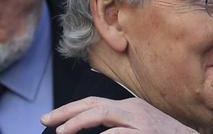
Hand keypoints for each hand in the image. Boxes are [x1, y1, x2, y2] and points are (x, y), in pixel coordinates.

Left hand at [40, 97, 197, 133]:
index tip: (51, 117)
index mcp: (129, 107)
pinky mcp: (146, 132)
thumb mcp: (138, 126)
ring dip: (78, 122)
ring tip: (61, 132)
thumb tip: (93, 131)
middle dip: (66, 112)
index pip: (94, 102)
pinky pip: (119, 133)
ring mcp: (140, 120)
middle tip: (45, 119)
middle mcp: (132, 109)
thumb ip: (117, 126)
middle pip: (93, 104)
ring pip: (103, 114)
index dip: (70, 108)